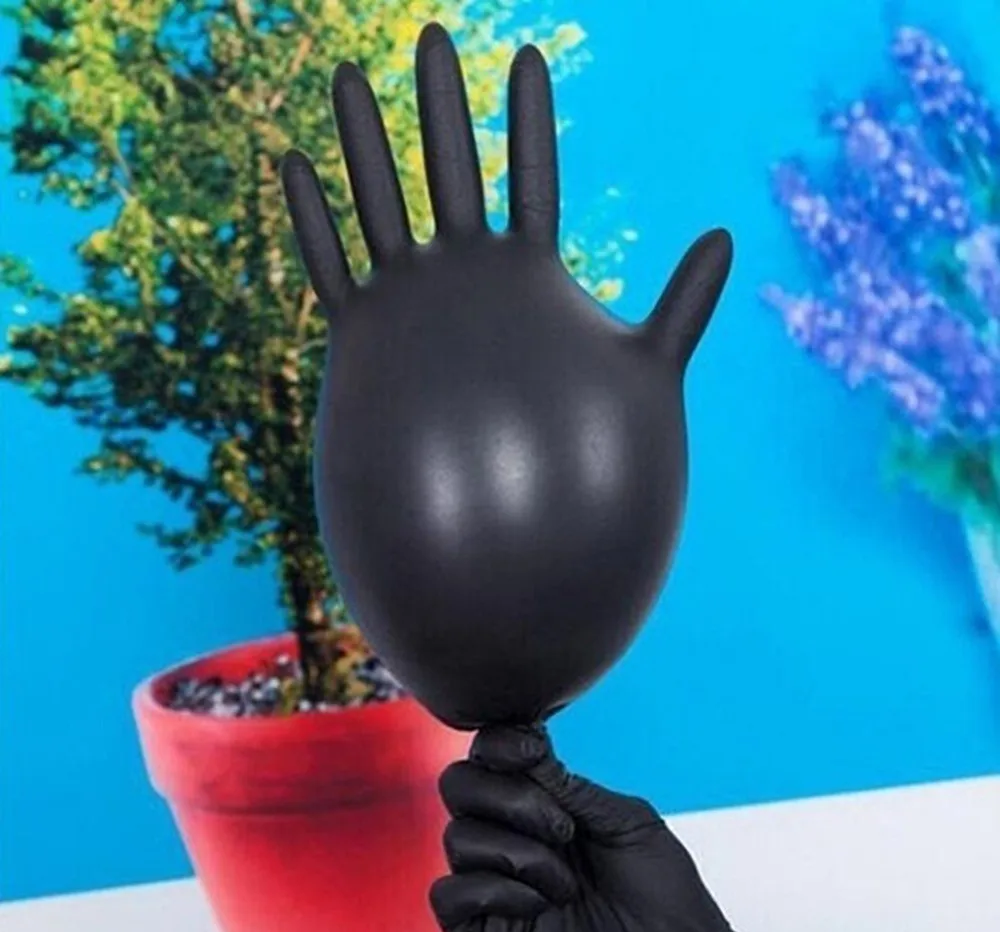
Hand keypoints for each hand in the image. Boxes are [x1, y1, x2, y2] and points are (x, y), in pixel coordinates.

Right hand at [279, 22, 733, 730]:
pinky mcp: (369, 346)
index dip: (530, 121)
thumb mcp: (645, 385)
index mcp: (533, 285)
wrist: (513, 560)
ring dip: (366, 144)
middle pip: (452, 173)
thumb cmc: (587, 485)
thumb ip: (679, 308)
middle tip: (433, 34)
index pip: (533, 181)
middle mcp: (471, 288)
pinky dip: (314, 220)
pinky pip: (332, 271)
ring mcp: (417, 312)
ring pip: (382, 207)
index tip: (528, 57)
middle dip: (442, 106)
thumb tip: (727, 228)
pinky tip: (292, 163)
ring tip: (348, 75)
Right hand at [431, 725, 854, 931]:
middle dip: (509, 796)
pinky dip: (494, 890)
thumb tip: (527, 749)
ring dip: (519, 852)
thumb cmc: (663, 898)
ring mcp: (490, 887)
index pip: (488, 755)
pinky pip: (449, 894)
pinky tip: (539, 907)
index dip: (499, 742)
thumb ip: (571, 785)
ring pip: (457, 836)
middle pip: (457, 784)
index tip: (534, 748)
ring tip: (567, 884)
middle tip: (564, 829)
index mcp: (537, 806)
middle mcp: (505, 839)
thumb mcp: (624, 820)